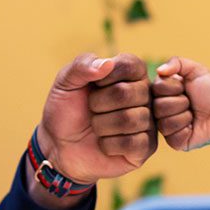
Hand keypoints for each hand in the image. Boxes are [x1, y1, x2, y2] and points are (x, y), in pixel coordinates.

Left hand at [37, 53, 155, 184]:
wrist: (61, 145)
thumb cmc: (68, 109)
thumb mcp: (66, 81)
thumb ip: (83, 65)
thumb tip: (108, 63)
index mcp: (131, 71)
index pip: (129, 64)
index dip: (103, 78)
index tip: (92, 86)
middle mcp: (145, 93)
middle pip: (125, 93)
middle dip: (97, 104)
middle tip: (91, 110)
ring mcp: (148, 120)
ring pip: (129, 120)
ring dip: (101, 126)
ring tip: (97, 127)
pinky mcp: (146, 146)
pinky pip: (132, 144)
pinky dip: (109, 145)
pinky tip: (105, 143)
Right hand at [150, 57, 209, 150]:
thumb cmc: (209, 90)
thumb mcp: (196, 70)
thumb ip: (177, 62)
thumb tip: (159, 70)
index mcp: (160, 91)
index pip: (157, 88)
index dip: (175, 87)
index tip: (185, 88)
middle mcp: (158, 109)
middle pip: (159, 106)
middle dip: (182, 102)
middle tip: (191, 102)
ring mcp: (164, 126)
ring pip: (165, 122)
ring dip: (185, 116)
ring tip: (192, 114)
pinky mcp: (173, 141)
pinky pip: (172, 136)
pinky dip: (187, 130)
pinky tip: (192, 127)